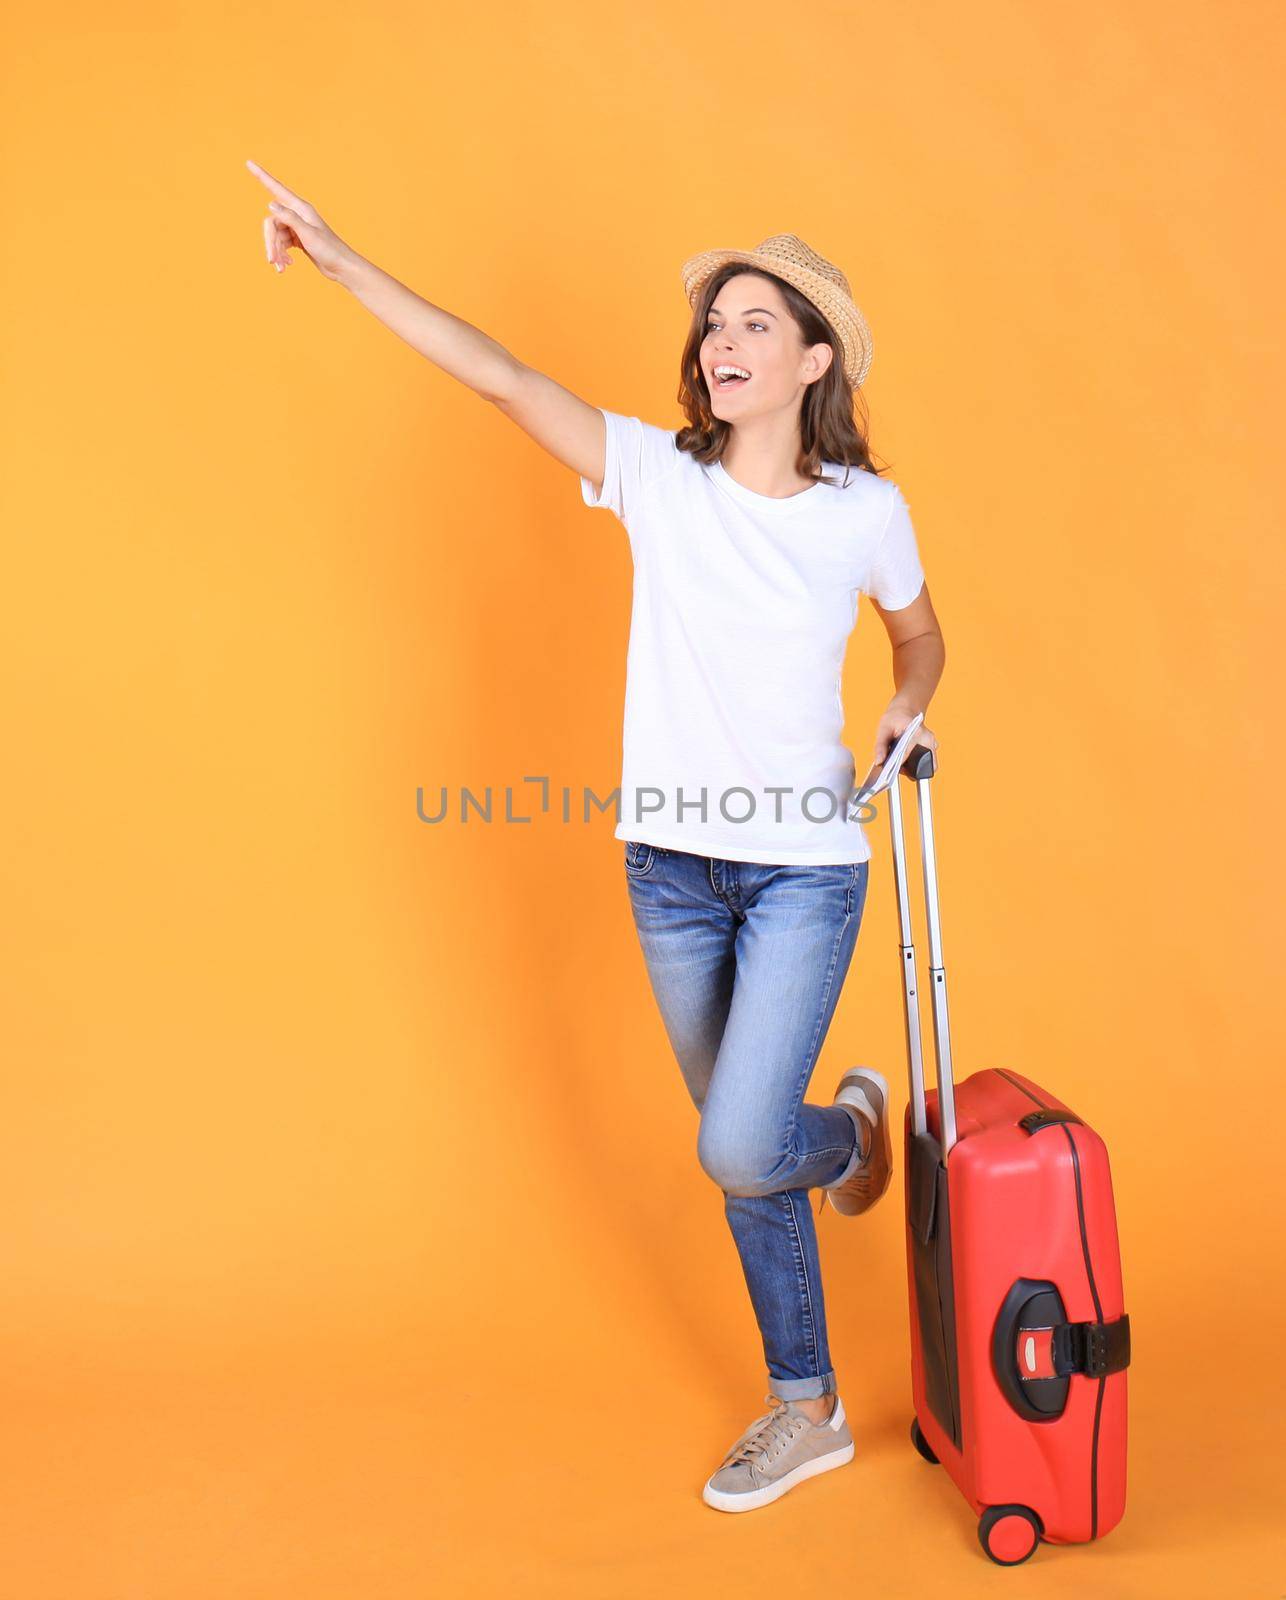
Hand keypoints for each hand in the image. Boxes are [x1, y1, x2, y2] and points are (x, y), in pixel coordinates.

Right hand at [246, 159, 358, 282]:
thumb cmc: (329, 249)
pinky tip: (286, 266)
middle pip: (272, 223)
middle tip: (271, 260)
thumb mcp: (308, 234)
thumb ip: (290, 218)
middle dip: (270, 242)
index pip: (276, 188)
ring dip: (276, 252)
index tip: (248, 162)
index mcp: (300, 208)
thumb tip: (271, 204)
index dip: (261, 176)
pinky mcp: (298, 239)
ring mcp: (297, 227)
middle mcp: (297, 215)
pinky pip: (282, 244)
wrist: (342, 267)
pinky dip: (282, 255)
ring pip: (276, 236)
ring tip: (281, 268)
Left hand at [871, 702, 938, 769]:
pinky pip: (926, 762)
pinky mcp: (932, 748)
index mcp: (917, 732)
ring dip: (913, 768)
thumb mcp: (883, 729)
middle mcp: (928, 739)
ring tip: (899, 761)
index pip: (908, 754)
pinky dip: (916, 765)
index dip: (899, 765)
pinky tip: (905, 759)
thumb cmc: (895, 718)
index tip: (890, 772)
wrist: (905, 710)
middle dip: (909, 770)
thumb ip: (880, 746)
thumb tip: (879, 762)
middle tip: (896, 767)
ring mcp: (933, 743)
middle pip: (922, 764)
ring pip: (926, 765)